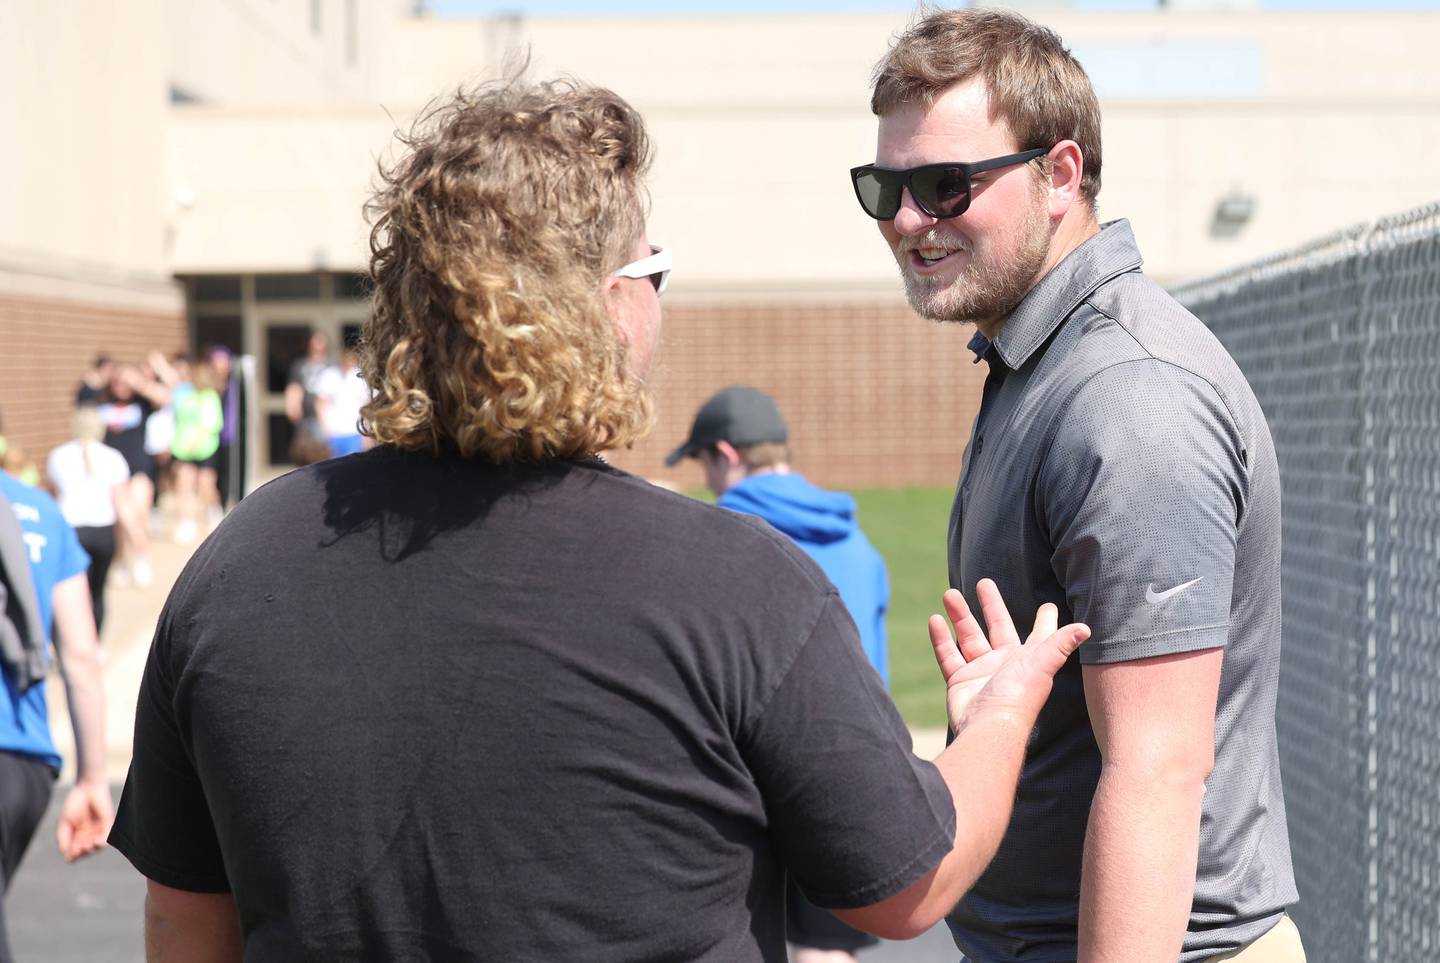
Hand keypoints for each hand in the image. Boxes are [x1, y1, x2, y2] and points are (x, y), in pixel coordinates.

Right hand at [56, 780, 113, 862]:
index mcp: (76, 836)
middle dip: (81, 853)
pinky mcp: (107, 824)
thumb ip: (63, 837)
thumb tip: (64, 853)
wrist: (86, 788)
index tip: (69, 857)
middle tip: (77, 849)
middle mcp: (88, 835)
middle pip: (85, 852)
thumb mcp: (64, 822)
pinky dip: (101, 842)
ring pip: (96, 847)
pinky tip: (95, 841)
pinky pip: (106, 836)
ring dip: (91, 849)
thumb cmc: (74, 804)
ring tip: (85, 846)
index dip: (73, 857)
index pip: (75, 852)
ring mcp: (97, 830)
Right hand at [927, 579, 1089, 733]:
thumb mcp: (1041, 664)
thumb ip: (1060, 643)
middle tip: (983, 582)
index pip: (1039, 635)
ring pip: (968, 636)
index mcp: (1028, 659)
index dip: (1045, 621)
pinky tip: (934, 619)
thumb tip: (1087, 627)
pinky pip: (948, 655)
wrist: (988, 727)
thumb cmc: (1018, 697)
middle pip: (997, 627)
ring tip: (950, 593)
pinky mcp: (960, 681)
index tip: (1048, 606)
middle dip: (991, 605)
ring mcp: (981, 672)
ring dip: (960, 615)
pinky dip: (941, 638)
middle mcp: (1005, 663)